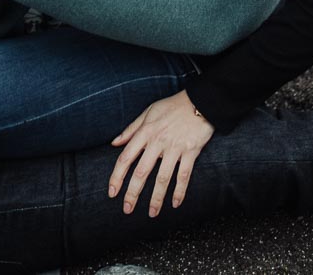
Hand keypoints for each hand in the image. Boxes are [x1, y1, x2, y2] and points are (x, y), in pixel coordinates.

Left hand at [108, 90, 213, 216]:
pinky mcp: (191, 151)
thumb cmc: (172, 106)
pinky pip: (184, 175)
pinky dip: (180, 191)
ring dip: (156, 198)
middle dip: (133, 193)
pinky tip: (175, 203)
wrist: (200, 101)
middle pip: (142, 172)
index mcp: (145, 132)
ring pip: (163, 178)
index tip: (112, 192)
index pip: (126, 158)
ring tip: (152, 213)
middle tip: (127, 209)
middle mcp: (158, 142)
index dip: (117, 176)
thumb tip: (114, 143)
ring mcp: (175, 147)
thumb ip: (131, 129)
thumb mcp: (148, 112)